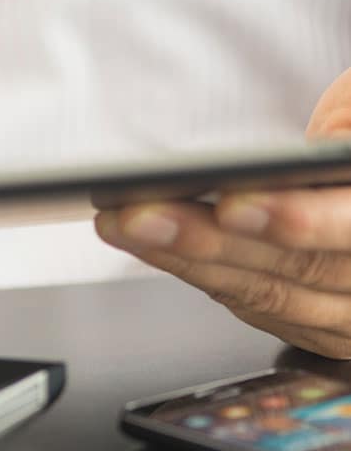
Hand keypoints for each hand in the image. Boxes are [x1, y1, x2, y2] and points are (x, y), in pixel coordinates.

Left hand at [95, 68, 350, 359]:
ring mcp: (347, 314)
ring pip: (265, 294)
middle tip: (141, 215)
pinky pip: (251, 302)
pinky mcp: (311, 323)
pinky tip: (147, 245)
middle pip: (298, 271)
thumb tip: (314, 148)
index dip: (301, 220)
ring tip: (122, 224)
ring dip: (184, 260)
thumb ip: (347, 126)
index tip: (233, 204)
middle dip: (210, 242)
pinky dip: (195, 271)